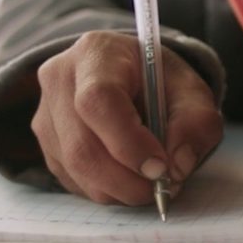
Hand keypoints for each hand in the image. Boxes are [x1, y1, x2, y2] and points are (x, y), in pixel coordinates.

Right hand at [31, 30, 222, 205]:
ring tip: (150, 182)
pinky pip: (71, 181)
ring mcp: (46, 114)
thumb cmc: (159, 81)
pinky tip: (127, 175)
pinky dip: (105, 189)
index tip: (160, 167)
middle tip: (161, 189)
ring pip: (75, 169)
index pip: (99, 101)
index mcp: (96, 53)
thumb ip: (196, 122)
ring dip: (118, 189)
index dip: (128, 142)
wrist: (130, 77)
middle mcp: (60, 79)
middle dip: (126, 179)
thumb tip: (178, 165)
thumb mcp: (191, 91)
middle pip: (81, 145)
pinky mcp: (46, 144)